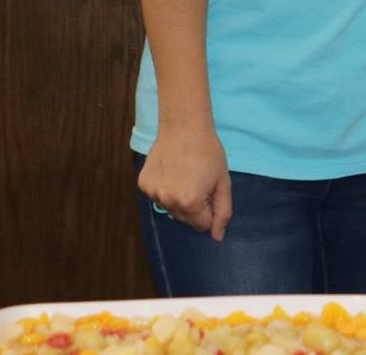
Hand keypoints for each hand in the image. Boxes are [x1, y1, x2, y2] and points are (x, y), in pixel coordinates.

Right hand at [139, 123, 233, 239]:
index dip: (210, 209)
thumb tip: (217, 237)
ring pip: (171, 209)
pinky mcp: (143, 184)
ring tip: (186, 175)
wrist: (184, 127)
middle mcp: (168, 201)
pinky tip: (172, 172)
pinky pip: (158, 196)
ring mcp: (152, 193)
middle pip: (185, 219)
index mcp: (190, 202)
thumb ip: (222, 212)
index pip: (202, 225)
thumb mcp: (223, 182)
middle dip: (195, 207)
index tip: (210, 191)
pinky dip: (166, 189)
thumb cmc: (209, 153)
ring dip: (179, 199)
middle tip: (199, 181)